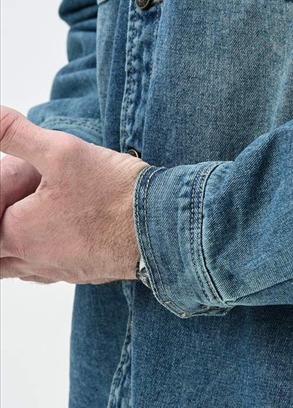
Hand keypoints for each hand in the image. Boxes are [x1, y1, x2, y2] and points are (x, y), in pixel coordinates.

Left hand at [0, 105, 149, 284]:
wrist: (162, 228)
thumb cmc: (113, 195)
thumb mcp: (59, 151)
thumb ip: (15, 134)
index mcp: (18, 234)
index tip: (10, 183)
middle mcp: (34, 260)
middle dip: (1, 231)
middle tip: (11, 209)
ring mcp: (60, 271)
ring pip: (19, 269)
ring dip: (13, 250)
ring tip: (23, 224)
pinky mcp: (84, 273)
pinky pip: (48, 272)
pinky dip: (40, 258)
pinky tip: (52, 240)